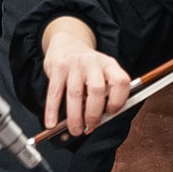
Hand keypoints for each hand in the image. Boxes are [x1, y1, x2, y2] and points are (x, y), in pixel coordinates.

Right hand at [40, 19, 131, 137]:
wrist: (68, 41)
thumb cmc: (87, 66)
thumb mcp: (102, 72)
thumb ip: (104, 94)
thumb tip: (97, 123)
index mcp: (109, 65)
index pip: (121, 81)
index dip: (118, 100)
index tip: (111, 113)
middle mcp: (93, 62)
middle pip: (97, 90)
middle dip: (93, 114)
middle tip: (90, 126)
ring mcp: (75, 64)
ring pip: (75, 94)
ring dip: (75, 117)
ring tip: (75, 130)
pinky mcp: (58, 67)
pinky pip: (55, 93)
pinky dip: (52, 111)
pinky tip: (52, 123)